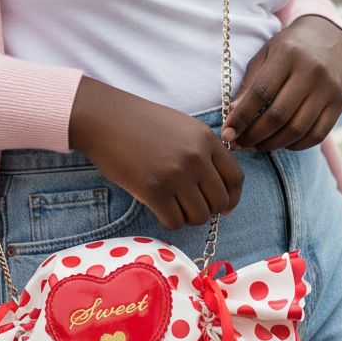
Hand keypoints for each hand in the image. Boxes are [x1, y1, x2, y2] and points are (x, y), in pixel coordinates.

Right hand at [69, 77, 243, 230]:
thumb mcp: (184, 128)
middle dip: (208, 209)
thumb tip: (223, 193)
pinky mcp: (153, 191)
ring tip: (173, 205)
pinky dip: (169, 220)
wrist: (106, 118)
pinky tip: (159, 208)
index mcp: (206, 140)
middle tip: (190, 205)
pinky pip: (174, 221)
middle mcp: (195, 157)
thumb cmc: (143, 123)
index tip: (224, 206)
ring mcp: (175, 175)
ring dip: (188, 216)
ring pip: (199, 216)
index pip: (235, 179)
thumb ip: (206, 153)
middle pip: (220, 202)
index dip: (232, 198)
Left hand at [221, 16, 341, 153]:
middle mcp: (311, 71)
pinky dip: (296, 145)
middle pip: (278, 115)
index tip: (226, 134)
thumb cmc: (288, 48)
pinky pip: (317, 135)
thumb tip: (233, 116)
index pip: (260, 93)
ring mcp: (328, 88)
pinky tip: (281, 142)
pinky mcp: (339, 103)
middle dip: (254, 135)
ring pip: (297, 129)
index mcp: (287, 54)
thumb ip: (250, 85)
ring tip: (256, 146)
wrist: (327, 37)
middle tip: (239, 144)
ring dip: (272, 144)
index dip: (241, 117)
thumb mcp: (265, 56)